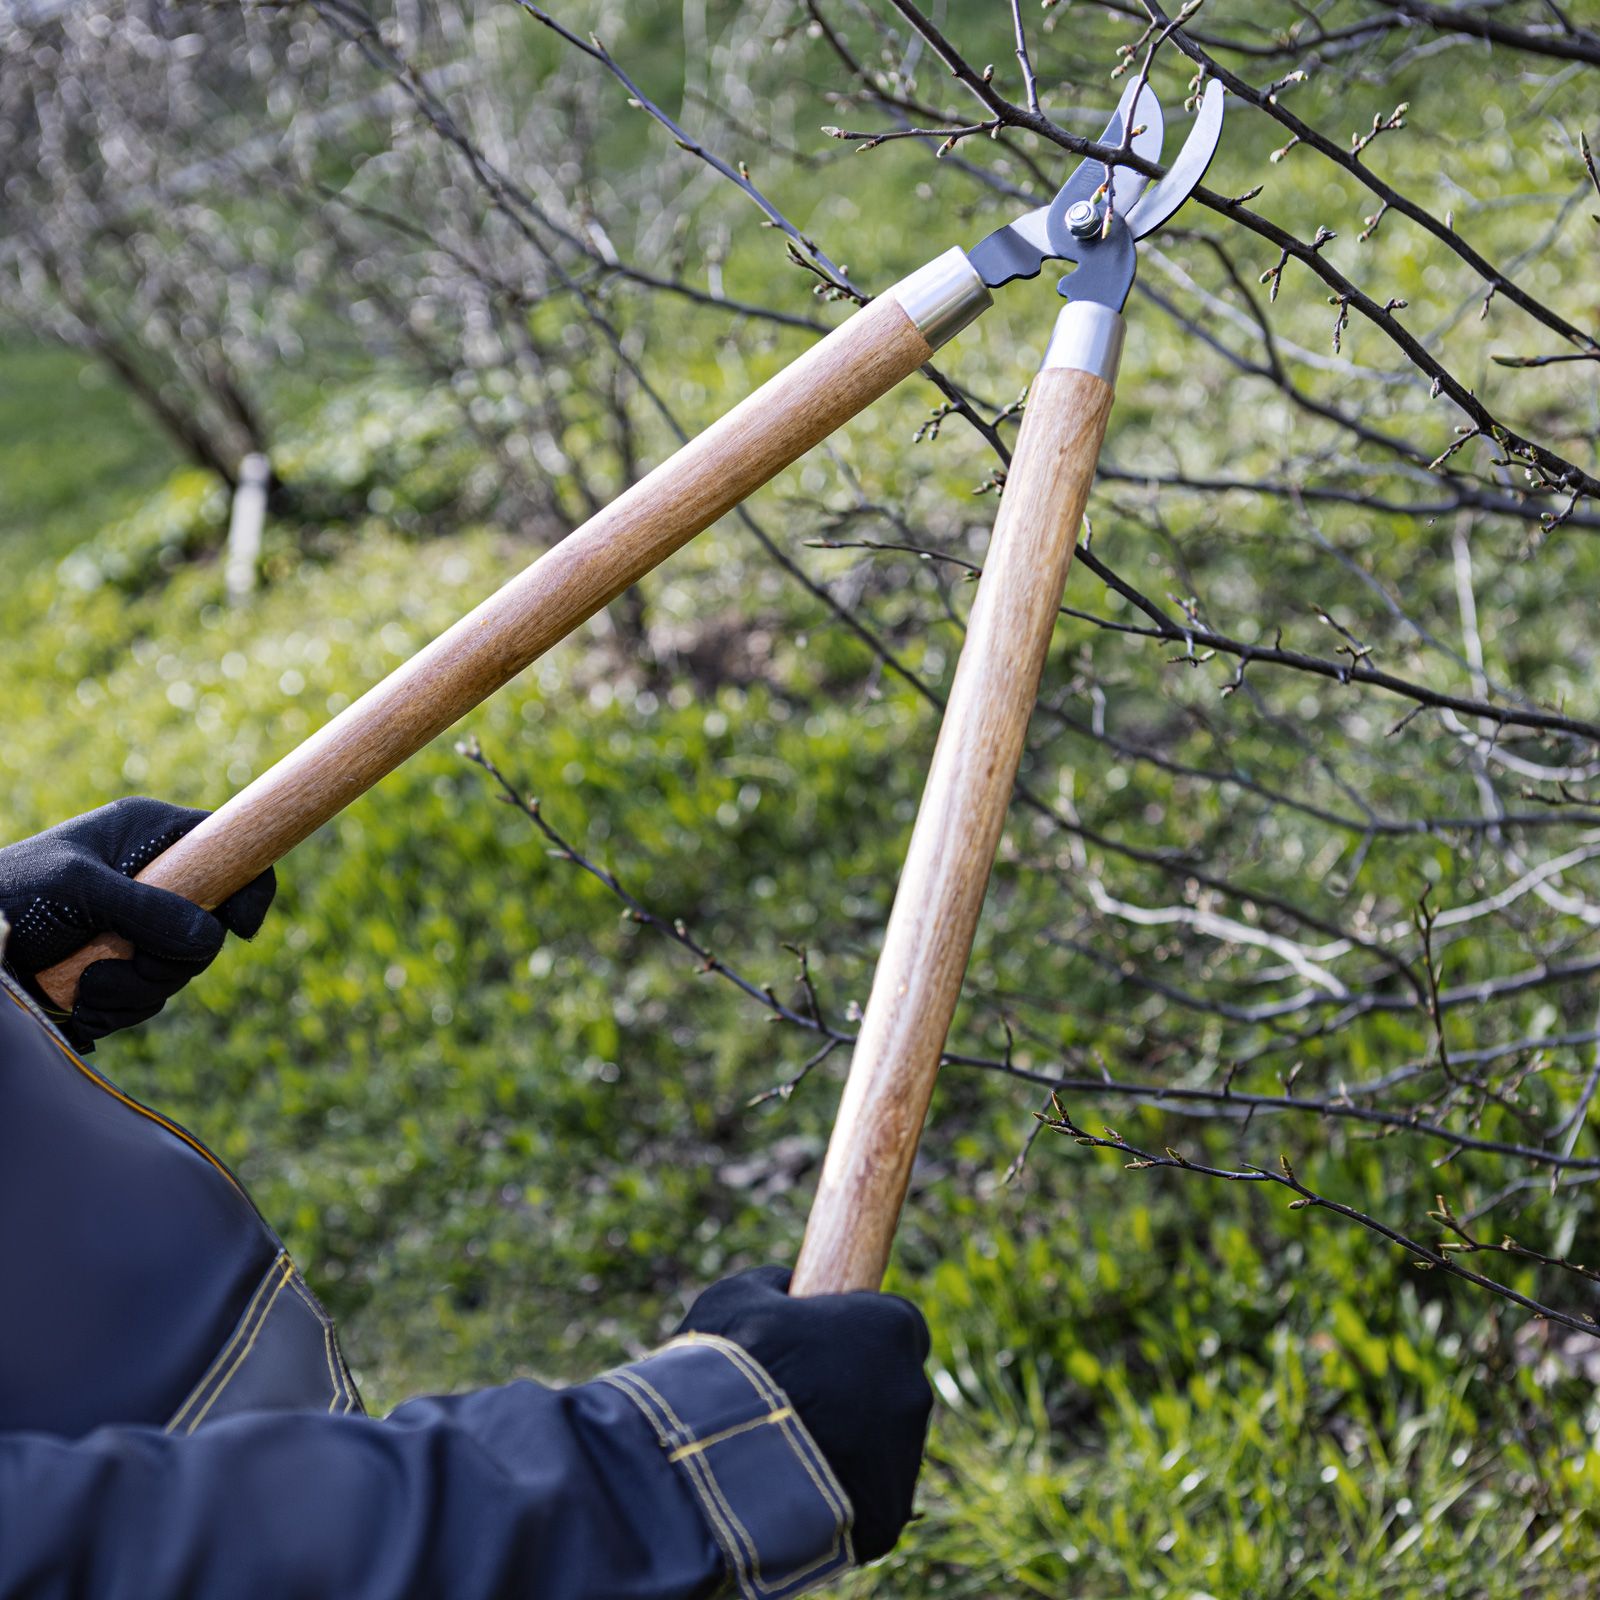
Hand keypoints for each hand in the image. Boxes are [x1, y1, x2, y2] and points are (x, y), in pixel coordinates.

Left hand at [0, 798, 274, 1049]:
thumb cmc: (11, 892)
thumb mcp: (79, 888)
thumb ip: (146, 908)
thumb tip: (212, 940)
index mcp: (152, 837)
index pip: (231, 849)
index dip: (249, 887)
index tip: (240, 928)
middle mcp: (155, 880)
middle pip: (209, 928)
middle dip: (169, 960)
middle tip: (130, 963)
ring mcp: (139, 925)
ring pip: (179, 970)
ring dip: (135, 990)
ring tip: (86, 986)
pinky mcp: (121, 965)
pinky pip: (148, 997)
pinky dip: (117, 1008)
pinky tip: (81, 1002)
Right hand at [676, 1265, 932, 1562]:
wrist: (716, 1460)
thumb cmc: (731, 1366)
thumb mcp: (739, 1297)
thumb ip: (775, 1286)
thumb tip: (784, 1286)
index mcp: (889, 1329)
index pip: (893, 1323)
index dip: (856, 1333)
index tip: (821, 1345)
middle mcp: (911, 1391)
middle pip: (890, 1387)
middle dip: (852, 1393)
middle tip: (796, 1402)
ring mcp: (903, 1460)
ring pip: (882, 1447)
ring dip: (845, 1445)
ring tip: (783, 1452)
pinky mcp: (887, 1517)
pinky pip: (867, 1500)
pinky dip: (838, 1497)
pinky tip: (793, 1493)